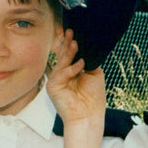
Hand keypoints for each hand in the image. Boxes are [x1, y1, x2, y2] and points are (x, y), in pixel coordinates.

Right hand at [46, 29, 106, 147]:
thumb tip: (86, 48)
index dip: (70, 44)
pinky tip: (80, 64)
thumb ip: (88, 61)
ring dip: (68, 52)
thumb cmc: (93, 97)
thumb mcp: (94, 74)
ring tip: (75, 42)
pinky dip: (71, 68)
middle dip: (66, 43)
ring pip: (61, 62)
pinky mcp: (53, 86)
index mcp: (72, 71)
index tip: (74, 32)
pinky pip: (61, 73)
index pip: (69, 55)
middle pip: (63, 55)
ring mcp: (56, 80)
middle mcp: (62, 74)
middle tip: (71, 31)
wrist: (89, 115)